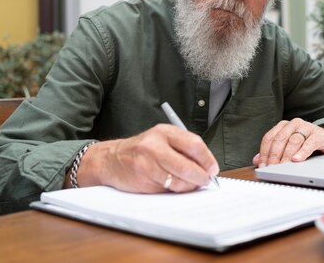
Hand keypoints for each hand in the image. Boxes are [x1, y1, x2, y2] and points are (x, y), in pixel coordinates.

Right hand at [68, 124, 218, 192]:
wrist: (110, 159)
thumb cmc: (142, 150)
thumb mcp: (162, 139)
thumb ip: (183, 148)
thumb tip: (207, 166)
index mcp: (164, 132)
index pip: (194, 144)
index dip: (207, 159)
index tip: (213, 169)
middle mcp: (154, 145)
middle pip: (187, 166)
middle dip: (200, 177)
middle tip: (205, 181)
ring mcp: (147, 163)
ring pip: (178, 181)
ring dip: (189, 186)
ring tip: (189, 184)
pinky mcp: (142, 179)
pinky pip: (166, 190)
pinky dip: (174, 191)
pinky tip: (171, 185)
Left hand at [252, 119, 323, 167]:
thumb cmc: (306, 143)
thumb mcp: (287, 147)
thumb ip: (272, 152)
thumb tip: (256, 160)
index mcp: (283, 126)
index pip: (269, 138)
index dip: (264, 152)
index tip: (263, 165)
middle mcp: (293, 124)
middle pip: (280, 139)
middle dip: (274, 155)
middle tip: (272, 167)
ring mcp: (306, 127)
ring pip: (293, 141)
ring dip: (286, 155)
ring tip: (283, 166)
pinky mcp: (318, 134)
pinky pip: (309, 143)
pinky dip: (302, 152)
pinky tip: (297, 160)